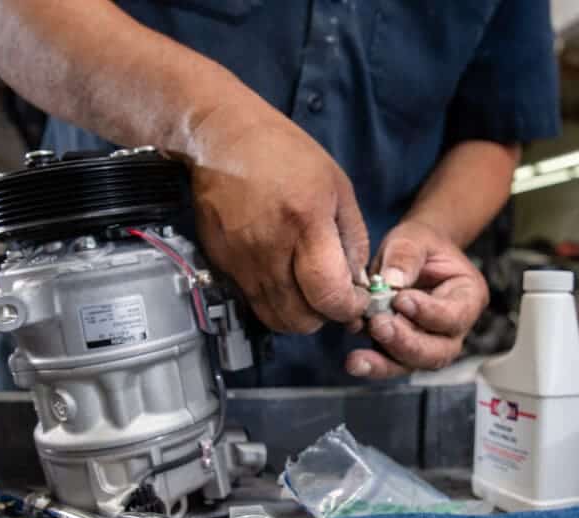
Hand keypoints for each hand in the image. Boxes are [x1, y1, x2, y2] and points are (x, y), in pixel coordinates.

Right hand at [183, 92, 368, 333]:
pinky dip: (274, 302)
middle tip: (332, 297)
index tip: (356, 301)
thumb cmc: (284, 153)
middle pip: (300, 319)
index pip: (328, 295)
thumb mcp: (337, 186)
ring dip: (298, 314)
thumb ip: (353, 238)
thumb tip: (357, 282)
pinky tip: (284, 279)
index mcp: (306, 223)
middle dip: (323, 316)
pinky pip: (253, 302)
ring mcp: (241, 261)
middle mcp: (270, 249)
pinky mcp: (222, 264)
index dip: (348, 308)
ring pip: (275, 318)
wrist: (221, 137)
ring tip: (308, 292)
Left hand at [346, 219, 488, 377]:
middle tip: (379, 325)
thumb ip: (406, 255)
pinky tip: (355, 361)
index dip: (428, 312)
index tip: (400, 299)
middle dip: (407, 343)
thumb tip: (392, 282)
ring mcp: (430, 342)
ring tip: (358, 358)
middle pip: (439, 351)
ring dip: (386, 362)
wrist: (411, 254)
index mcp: (468, 296)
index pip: (454, 315)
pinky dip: (374, 364)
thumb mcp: (415, 237)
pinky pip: (392, 363)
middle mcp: (454, 327)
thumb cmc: (420, 245)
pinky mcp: (404, 348)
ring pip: (415, 363)